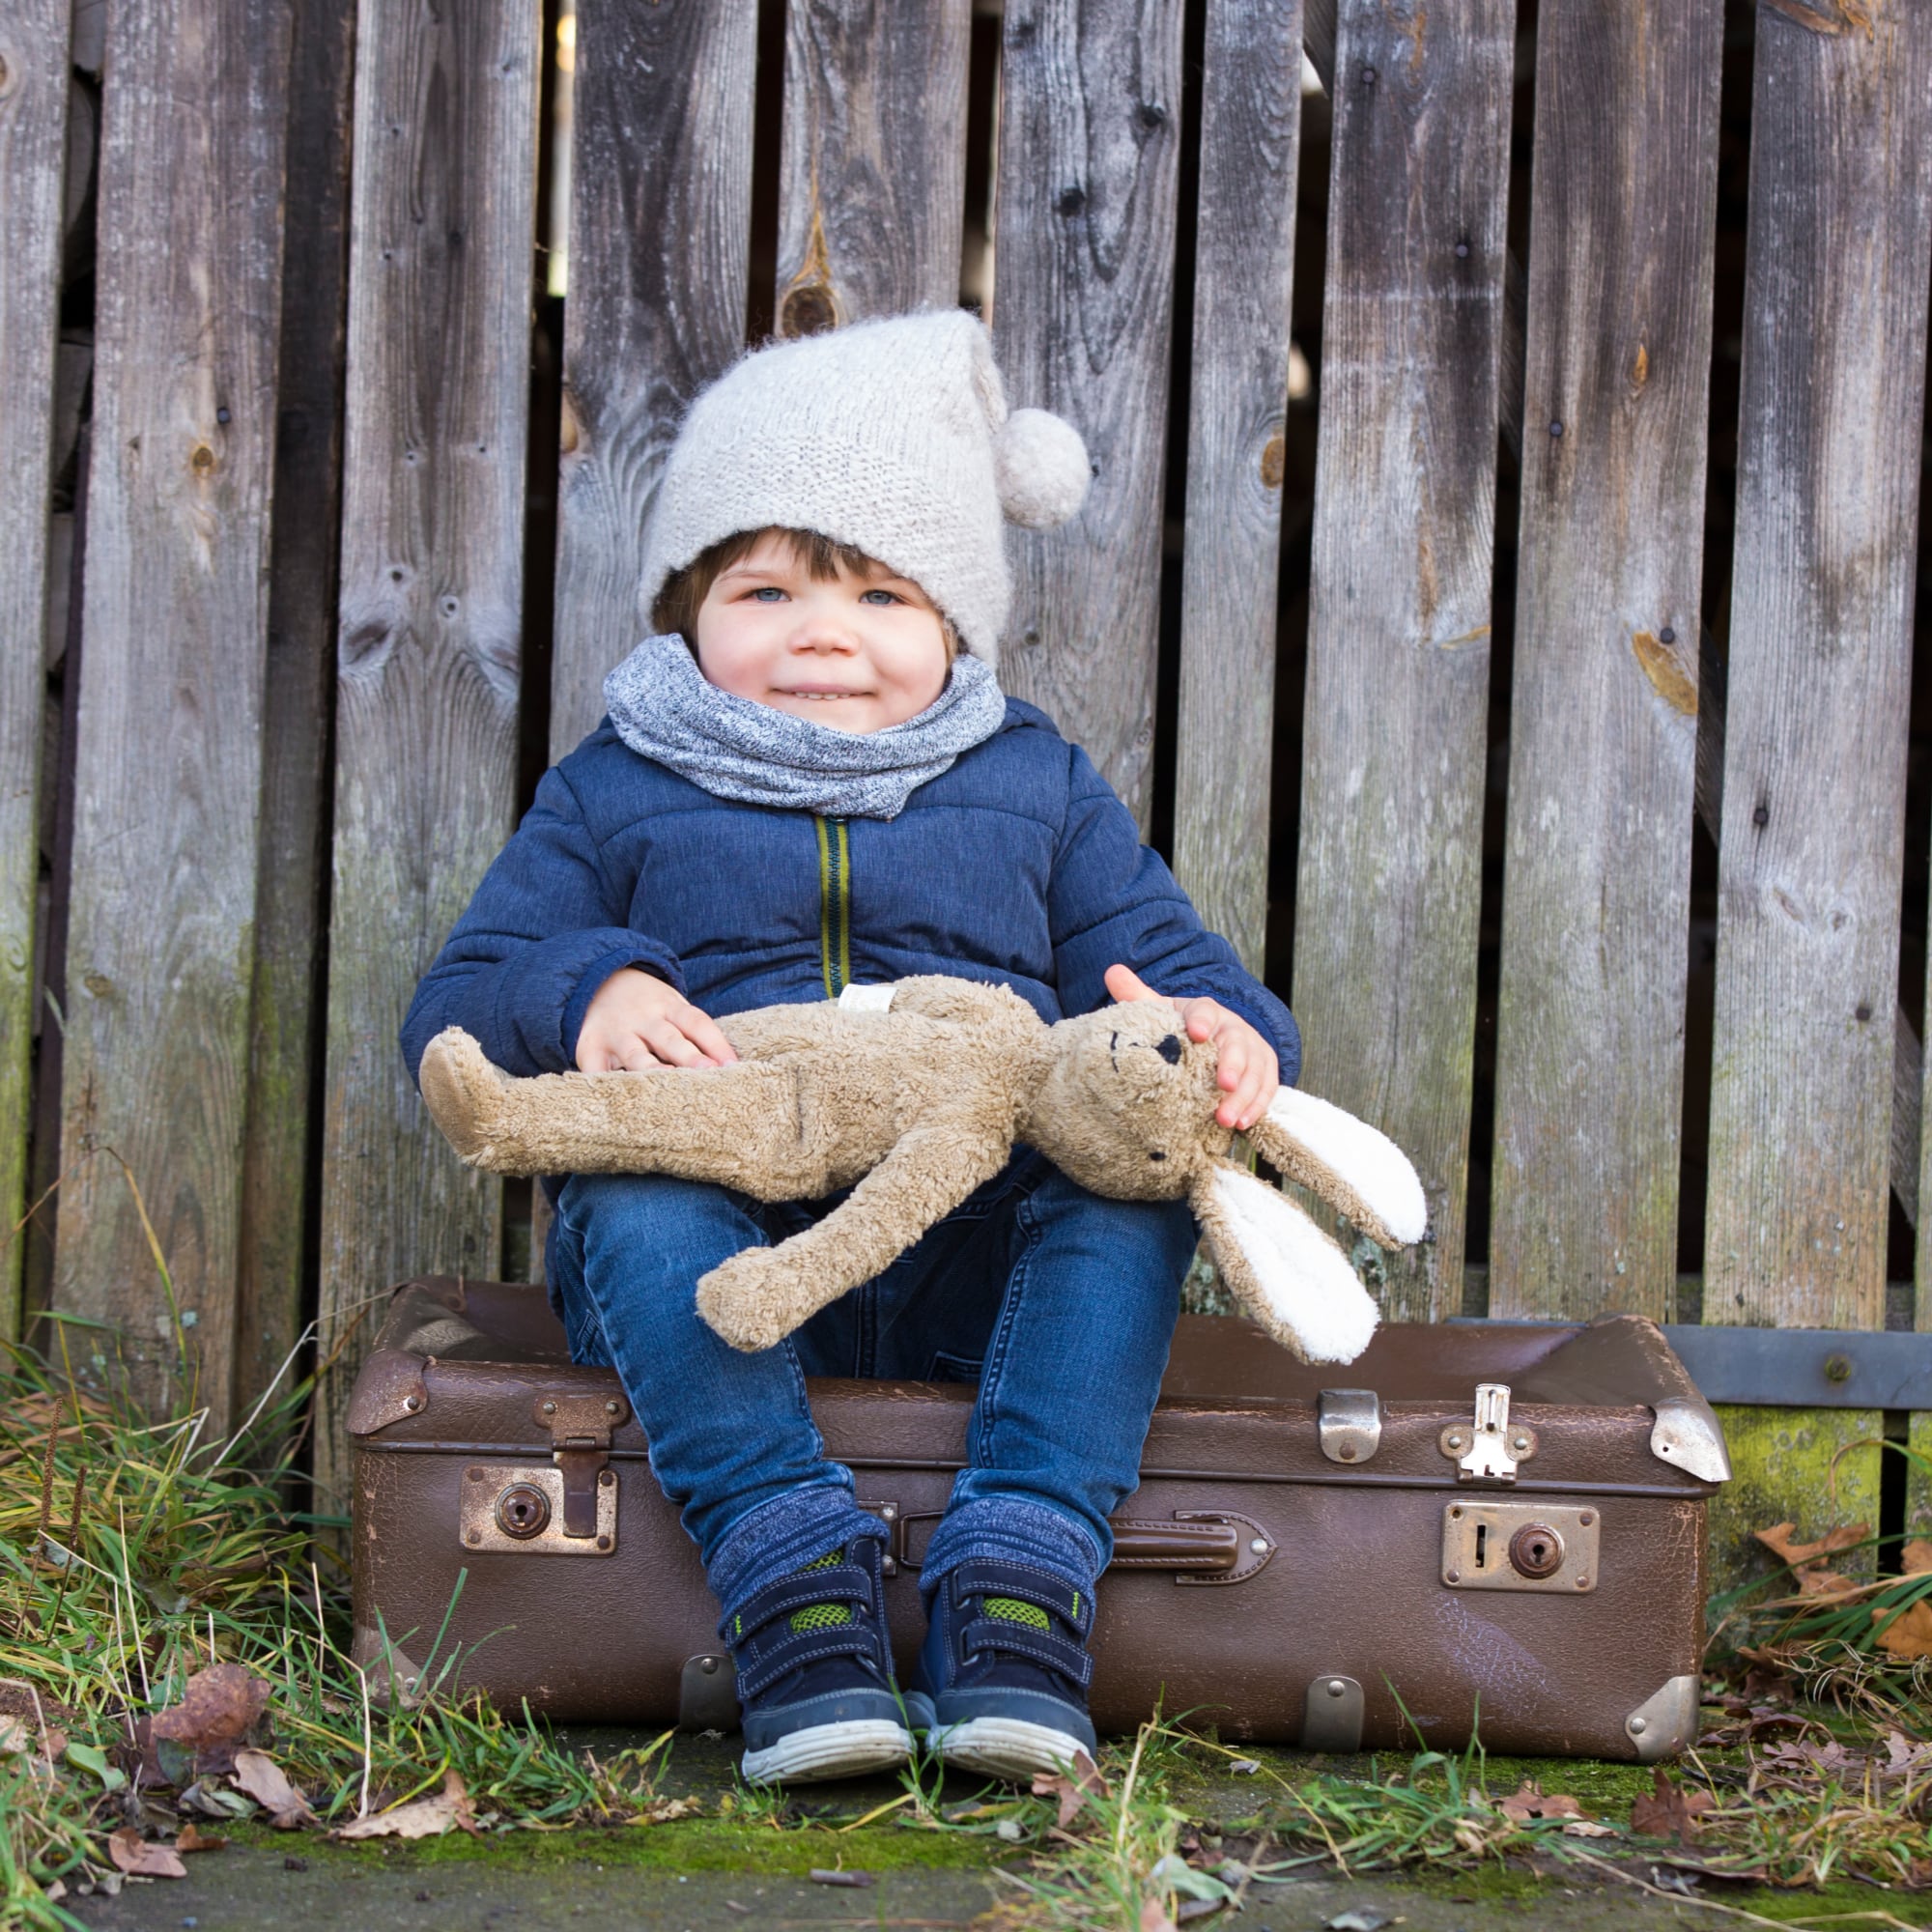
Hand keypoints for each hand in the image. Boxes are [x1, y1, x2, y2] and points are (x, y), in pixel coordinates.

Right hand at [575, 968, 738, 1072]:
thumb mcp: (672, 1007)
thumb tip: (729, 1067)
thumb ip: (694, 1032)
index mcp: (669, 1007)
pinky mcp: (590, 1048)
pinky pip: (596, 1069)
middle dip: (689, 1057)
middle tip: (709, 1073)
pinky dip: (604, 1083)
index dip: (716, 1043)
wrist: (597, 981)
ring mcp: (616, 1034)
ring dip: (652, 1071)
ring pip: (636, 1055)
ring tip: (668, 1088)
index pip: (697, 1023)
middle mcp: (643, 1020)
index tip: (733, 1066)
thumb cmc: (649, 1009)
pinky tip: (618, 1101)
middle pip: (669, 1039)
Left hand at [1103, 963, 1277, 1130]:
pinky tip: (1242, 1123)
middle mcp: (1234, 1028)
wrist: (1214, 1036)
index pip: (1206, 1011)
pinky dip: (1256, 1106)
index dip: (1201, 1021)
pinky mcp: (1265, 1070)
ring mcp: (1254, 1049)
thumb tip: (1112, 972)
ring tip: (1226, 1120)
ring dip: (1244, 1096)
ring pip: (1256, 1070)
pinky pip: (1267, 1088)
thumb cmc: (1181, 1027)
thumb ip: (1137, 996)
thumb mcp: (1161, 1011)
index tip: (1195, 1033)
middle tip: (1224, 1085)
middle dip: (1233, 1065)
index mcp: (1207, 1011)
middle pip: (1238, 1044)